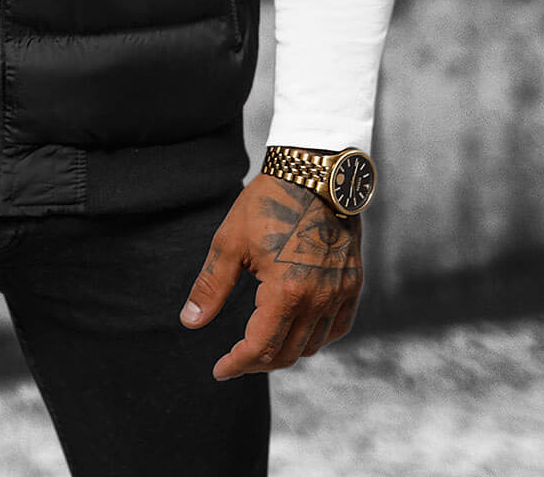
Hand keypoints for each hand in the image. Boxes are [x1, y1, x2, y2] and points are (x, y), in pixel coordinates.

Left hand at [179, 173, 362, 377]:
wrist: (315, 174)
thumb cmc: (268, 203)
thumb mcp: (230, 242)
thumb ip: (211, 287)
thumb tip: (190, 323)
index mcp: (287, 292)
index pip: (261, 348)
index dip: (237, 365)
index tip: (219, 370)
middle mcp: (319, 300)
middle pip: (288, 353)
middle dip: (257, 362)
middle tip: (235, 359)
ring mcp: (340, 294)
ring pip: (313, 345)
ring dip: (285, 352)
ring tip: (261, 344)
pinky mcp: (353, 285)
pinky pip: (336, 329)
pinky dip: (315, 338)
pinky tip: (296, 329)